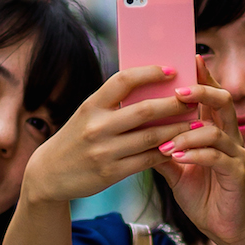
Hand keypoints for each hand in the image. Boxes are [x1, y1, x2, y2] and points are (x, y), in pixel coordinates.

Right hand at [24, 66, 208, 203]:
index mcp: (91, 105)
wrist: (48, 174)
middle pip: (144, 110)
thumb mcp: (86, 115)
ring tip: (196, 123)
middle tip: (194, 97)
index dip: (149, 72)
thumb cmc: (75, 138)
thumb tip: (152, 87)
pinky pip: (147, 160)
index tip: (171, 69)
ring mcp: (104, 151)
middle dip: (174, 103)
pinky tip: (181, 146)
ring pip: (151, 137)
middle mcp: (97, 126)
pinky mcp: (111, 173)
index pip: (123, 80)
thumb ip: (112, 103)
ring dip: (177, 129)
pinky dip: (167, 152)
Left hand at [153, 60, 244, 244]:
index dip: (204, 76)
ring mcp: (237, 155)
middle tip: (178, 92)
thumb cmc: (200, 193)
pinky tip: (177, 157)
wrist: (221, 227)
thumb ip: (162, 146)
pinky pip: (217, 158)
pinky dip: (195, 155)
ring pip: (216, 131)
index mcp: (216, 130)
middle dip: (201, 92)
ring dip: (187, 133)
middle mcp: (231, 137)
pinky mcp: (237, 175)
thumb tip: (136, 126)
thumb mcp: (176, 167)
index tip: (190, 58)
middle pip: (223, 102)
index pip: (212, 96)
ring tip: (166, 142)